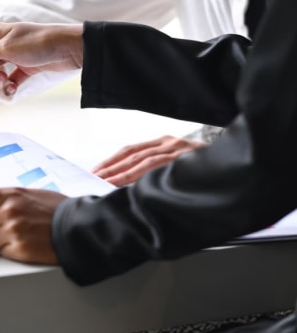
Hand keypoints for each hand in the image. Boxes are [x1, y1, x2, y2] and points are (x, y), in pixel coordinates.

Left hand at [0, 185, 66, 264]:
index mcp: (9, 194)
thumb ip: (5, 198)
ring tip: (16, 237)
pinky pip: (0, 254)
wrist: (80, 227)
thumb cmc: (57, 210)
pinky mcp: (20, 250)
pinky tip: (25, 245)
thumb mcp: (30, 194)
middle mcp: (8, 211)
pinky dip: (10, 252)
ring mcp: (13, 231)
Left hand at [92, 135, 206, 185]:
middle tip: (92, 179)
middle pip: (131, 156)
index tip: (94, 173)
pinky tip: (129, 183)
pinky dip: (143, 175)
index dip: (111, 162)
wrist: (241, 161)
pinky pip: (160, 166)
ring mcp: (178, 150)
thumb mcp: (178, 165)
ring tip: (105, 182)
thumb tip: (129, 188)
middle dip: (110, 169)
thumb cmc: (205, 170)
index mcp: (163, 144)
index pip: (129, 152)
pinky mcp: (188, 158)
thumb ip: (157, 172)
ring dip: (121, 173)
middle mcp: (168, 144)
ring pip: (142, 161)